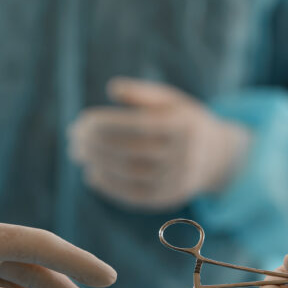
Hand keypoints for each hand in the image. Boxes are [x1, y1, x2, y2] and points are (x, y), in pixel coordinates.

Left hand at [68, 77, 249, 211]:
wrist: (215, 156)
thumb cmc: (183, 120)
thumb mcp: (170, 100)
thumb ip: (143, 94)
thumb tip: (114, 89)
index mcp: (182, 126)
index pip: (135, 126)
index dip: (103, 125)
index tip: (80, 121)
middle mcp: (182, 156)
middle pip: (129, 152)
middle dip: (94, 145)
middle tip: (73, 139)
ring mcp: (176, 180)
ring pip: (129, 175)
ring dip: (97, 165)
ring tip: (78, 154)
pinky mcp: (168, 199)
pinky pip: (134, 196)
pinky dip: (109, 187)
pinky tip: (92, 175)